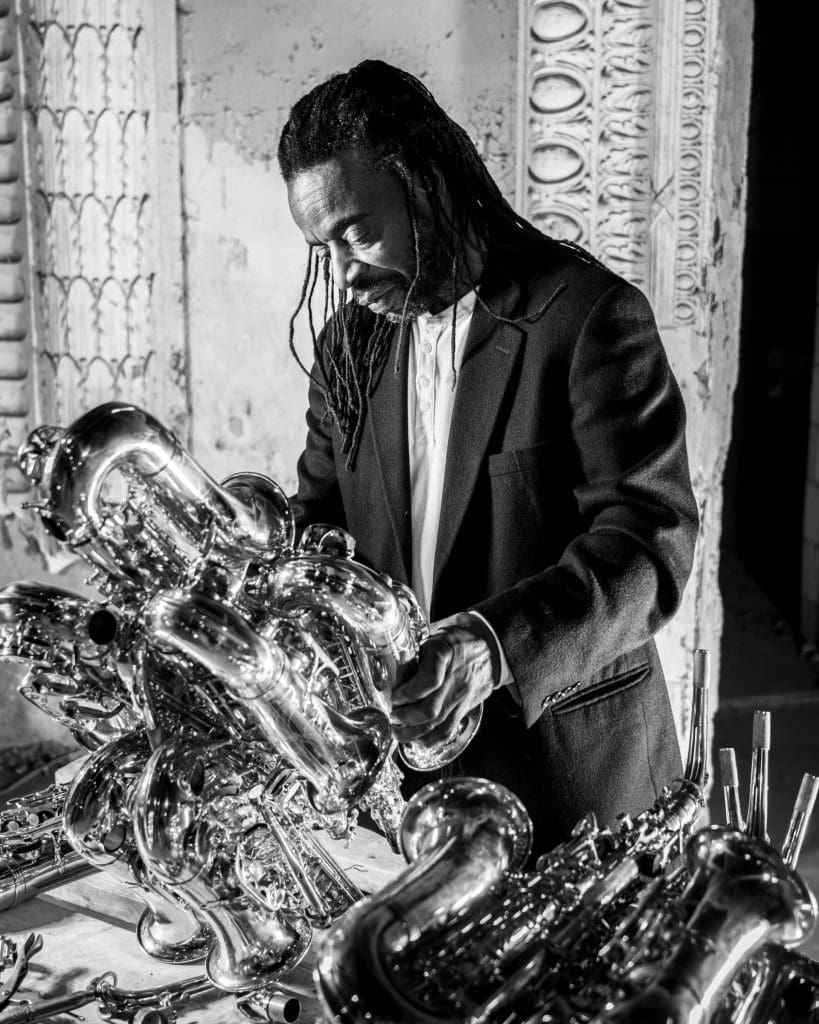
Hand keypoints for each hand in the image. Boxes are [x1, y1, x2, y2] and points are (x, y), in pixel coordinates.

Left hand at [391, 612, 499, 748]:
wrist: (491, 643)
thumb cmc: (457, 636)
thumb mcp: (432, 634)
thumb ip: (412, 655)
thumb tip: (390, 675)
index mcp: (445, 653)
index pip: (428, 680)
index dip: (407, 693)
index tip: (394, 696)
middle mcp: (456, 678)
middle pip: (431, 709)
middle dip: (405, 718)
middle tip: (392, 716)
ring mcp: (463, 695)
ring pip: (438, 725)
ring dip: (413, 733)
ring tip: (398, 731)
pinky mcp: (467, 707)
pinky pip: (449, 730)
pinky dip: (430, 739)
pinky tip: (417, 738)